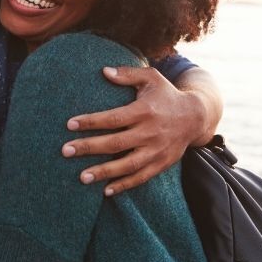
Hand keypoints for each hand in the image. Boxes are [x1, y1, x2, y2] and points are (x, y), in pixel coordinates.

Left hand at [61, 65, 207, 196]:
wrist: (196, 116)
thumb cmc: (166, 94)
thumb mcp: (151, 78)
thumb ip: (128, 74)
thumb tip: (104, 71)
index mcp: (144, 111)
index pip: (113, 119)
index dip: (91, 121)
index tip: (69, 124)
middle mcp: (150, 132)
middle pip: (115, 143)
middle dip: (89, 147)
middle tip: (65, 150)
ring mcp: (156, 150)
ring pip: (127, 165)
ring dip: (104, 172)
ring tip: (82, 177)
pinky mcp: (161, 164)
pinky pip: (141, 178)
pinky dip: (124, 185)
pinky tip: (105, 191)